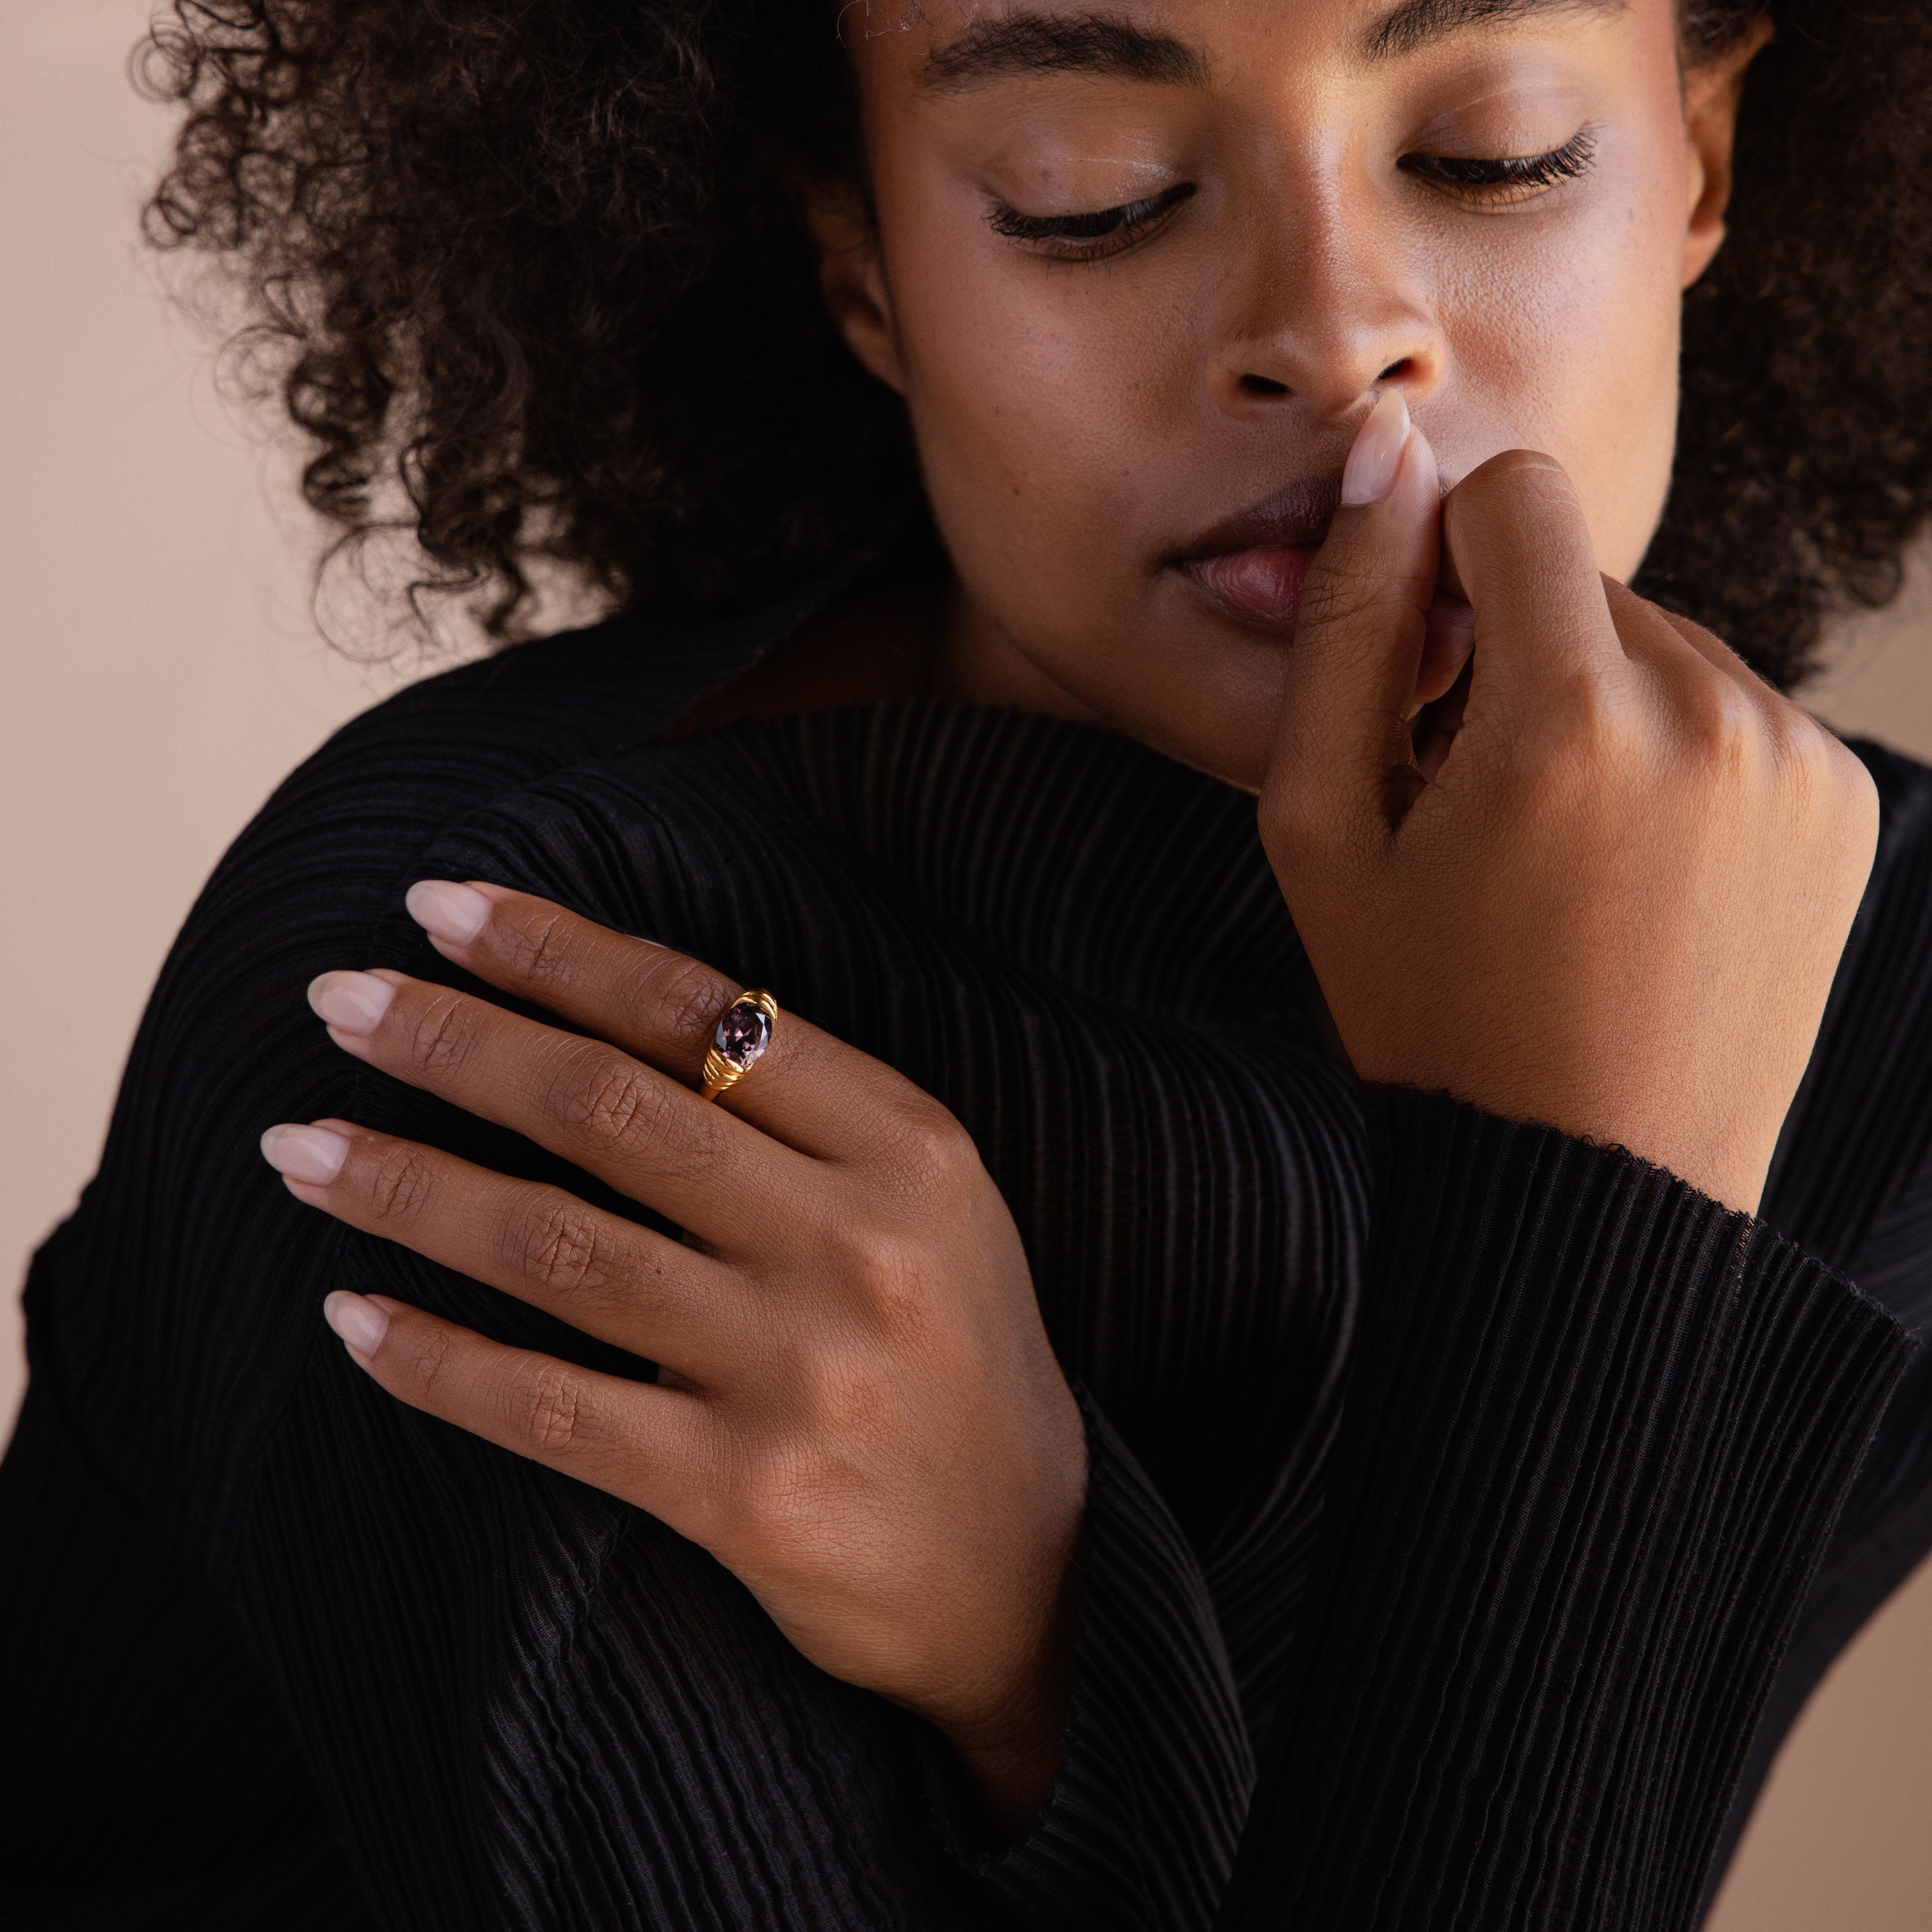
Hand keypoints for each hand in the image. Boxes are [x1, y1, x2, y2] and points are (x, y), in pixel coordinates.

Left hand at [260, 884, 1087, 1832]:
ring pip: (556, 1248)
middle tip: (335, 1003)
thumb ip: (804, 1112)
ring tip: (296, 1150)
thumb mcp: (928, 1202)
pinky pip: (550, 1410)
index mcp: (907, 1146)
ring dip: (404, 1187)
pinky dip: (435, 1360)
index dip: (552, 951)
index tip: (438, 908)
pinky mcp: (744, 1495)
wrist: (1030, 1566)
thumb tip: (598, 1016)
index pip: (698, 1012)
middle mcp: (857, 1243)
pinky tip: (352, 1320)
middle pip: (609, 1110)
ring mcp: (801, 1370)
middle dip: (452, 1043)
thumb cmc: (953, 1353)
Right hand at [1260, 393, 1879, 1213]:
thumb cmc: (1430, 1015)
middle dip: (1517, 658)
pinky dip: (1672, 759)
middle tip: (1481, 809)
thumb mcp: (1323, 830)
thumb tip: (1386, 452)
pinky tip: (1634, 875)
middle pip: (1586, 577)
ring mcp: (1795, 759)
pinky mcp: (1841, 802)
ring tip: (1559, 857)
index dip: (1446, 571)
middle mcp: (1712, 713)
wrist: (1588, 1184)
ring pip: (1661, 641)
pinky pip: (1731, 708)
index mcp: (1570, 719)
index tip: (1427, 683)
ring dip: (1596, 709)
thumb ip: (1346, 625)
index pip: (1515, 495)